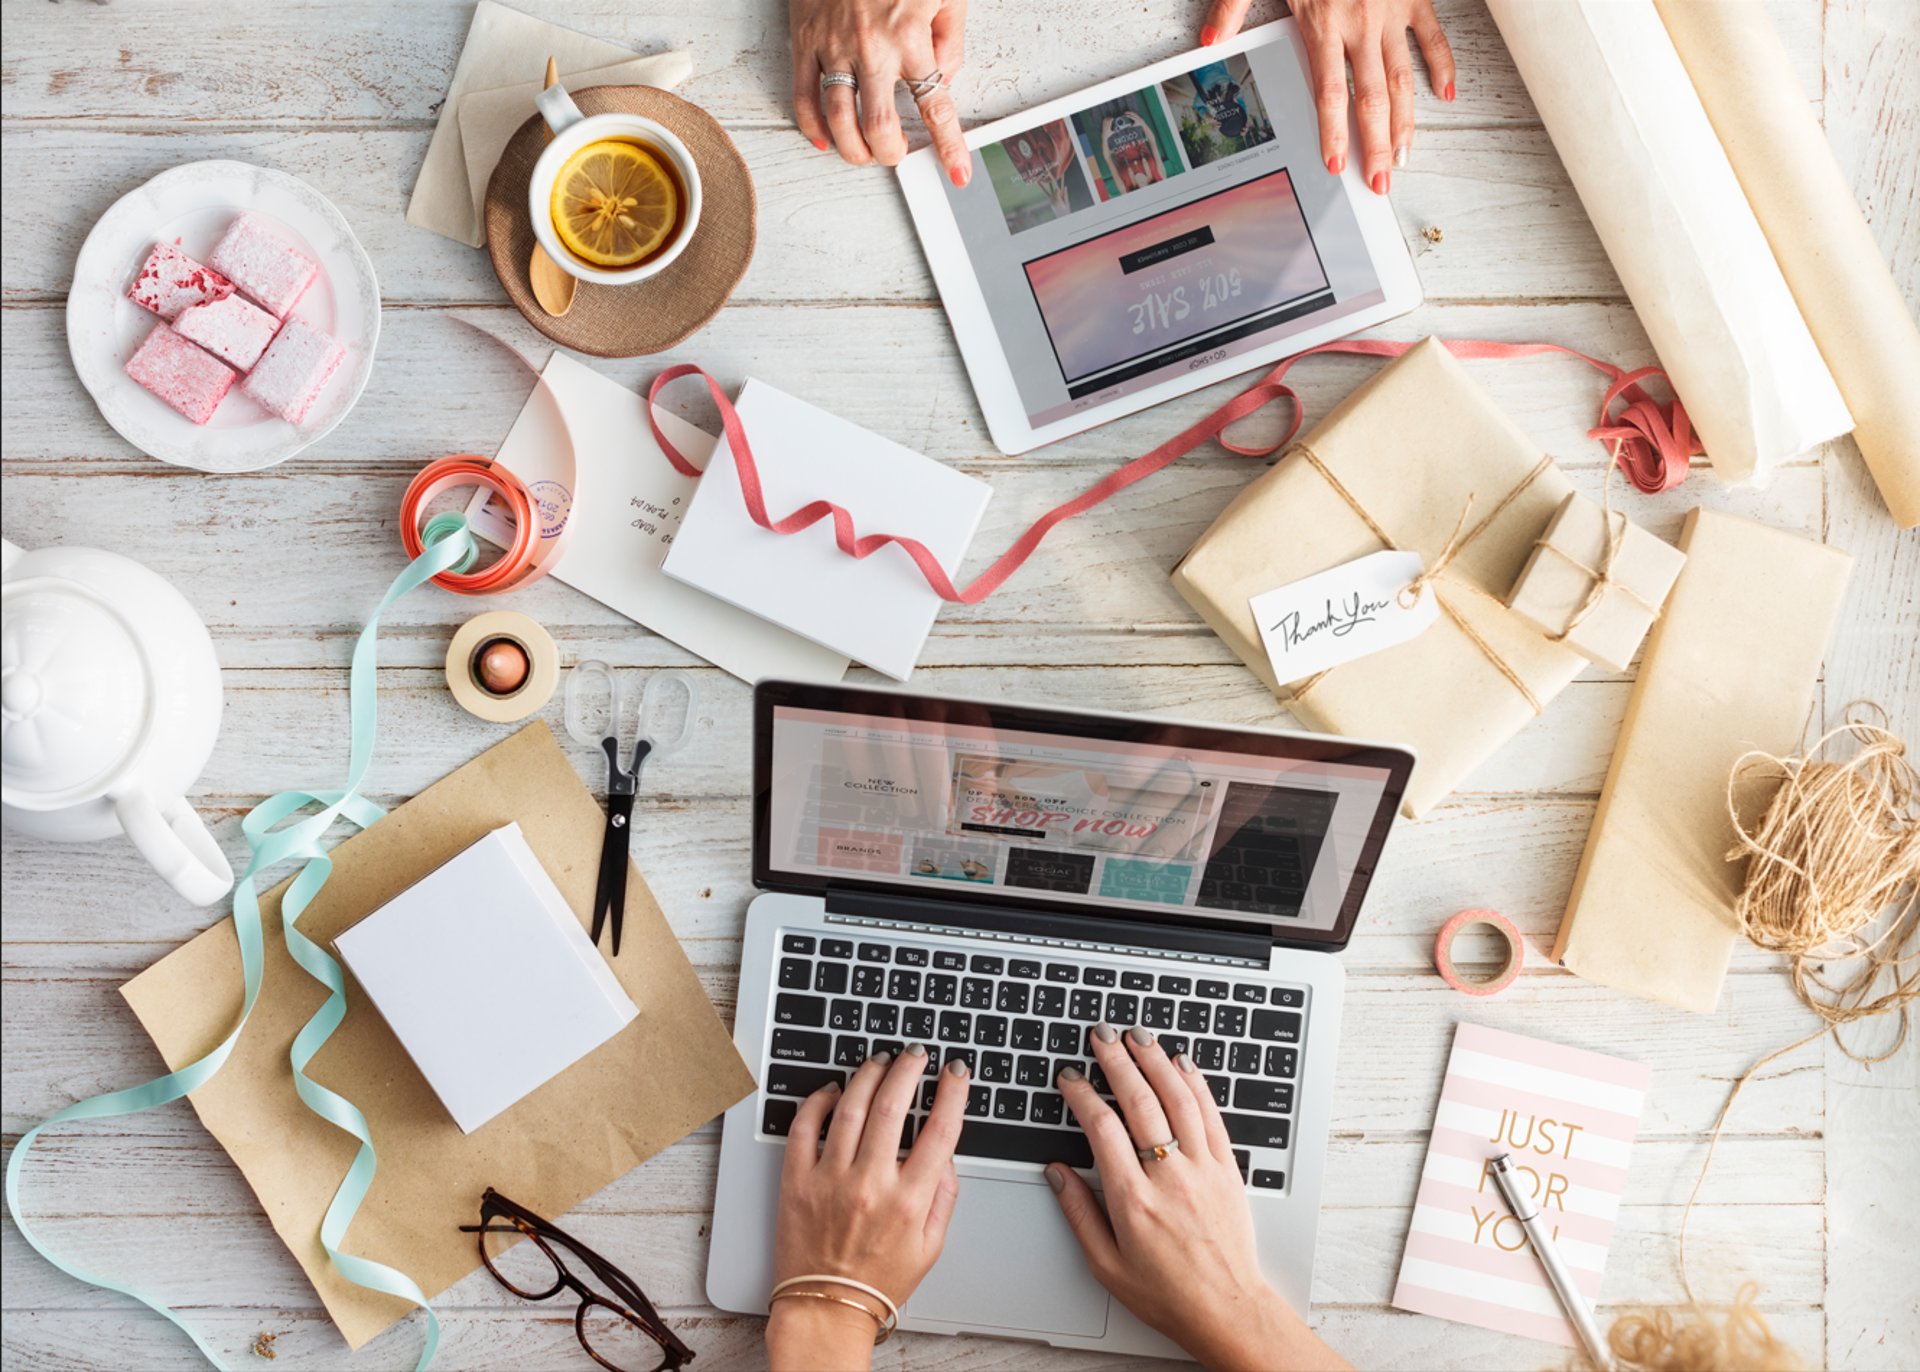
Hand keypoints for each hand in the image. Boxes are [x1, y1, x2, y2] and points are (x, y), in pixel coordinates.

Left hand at [767, 1047, 968, 1371]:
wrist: (827, 1308)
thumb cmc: (878, 1281)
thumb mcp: (931, 1246)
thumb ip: (944, 1196)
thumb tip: (946, 1154)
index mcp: (908, 1202)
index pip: (941, 1131)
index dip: (953, 1093)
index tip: (956, 1072)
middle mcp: (870, 1186)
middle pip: (894, 1106)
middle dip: (908, 1069)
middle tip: (915, 1055)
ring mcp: (830, 1180)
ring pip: (850, 1108)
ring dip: (868, 1075)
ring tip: (879, 1061)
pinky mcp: (796, 1181)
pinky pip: (804, 1127)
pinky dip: (817, 1101)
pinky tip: (832, 1090)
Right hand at [790, 0, 971, 185]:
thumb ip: (951, 38)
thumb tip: (943, 78)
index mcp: (911, 35)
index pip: (935, 106)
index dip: (949, 146)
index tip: (957, 173)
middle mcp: (871, 47)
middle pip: (877, 126)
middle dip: (889, 153)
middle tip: (895, 155)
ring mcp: (833, 46)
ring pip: (838, 119)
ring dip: (853, 149)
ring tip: (863, 153)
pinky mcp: (804, 39)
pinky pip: (803, 95)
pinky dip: (812, 126)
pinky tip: (825, 139)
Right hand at [1046, 1026, 1351, 1371]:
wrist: (1226, 1309)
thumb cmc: (1167, 1294)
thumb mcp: (1105, 1265)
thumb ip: (1079, 1214)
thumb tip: (1057, 1173)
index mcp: (1133, 1201)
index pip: (1102, 1129)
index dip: (1082, 1095)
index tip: (1070, 1077)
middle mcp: (1169, 1178)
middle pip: (1140, 1102)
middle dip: (1117, 1061)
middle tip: (1102, 1035)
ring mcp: (1202, 1170)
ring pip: (1178, 1099)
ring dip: (1156, 1061)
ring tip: (1138, 1036)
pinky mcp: (1227, 1169)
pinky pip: (1211, 1115)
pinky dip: (1196, 1084)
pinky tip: (1183, 1064)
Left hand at [1201, 0, 1455, 194]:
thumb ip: (1233, 6)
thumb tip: (1210, 41)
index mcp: (1324, 21)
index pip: (1330, 92)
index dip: (1335, 133)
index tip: (1337, 164)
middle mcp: (1362, 22)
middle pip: (1372, 96)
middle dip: (1376, 144)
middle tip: (1381, 180)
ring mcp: (1392, 10)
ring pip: (1404, 76)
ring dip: (1406, 120)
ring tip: (1404, 155)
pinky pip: (1432, 36)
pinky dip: (1441, 64)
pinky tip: (1444, 96)